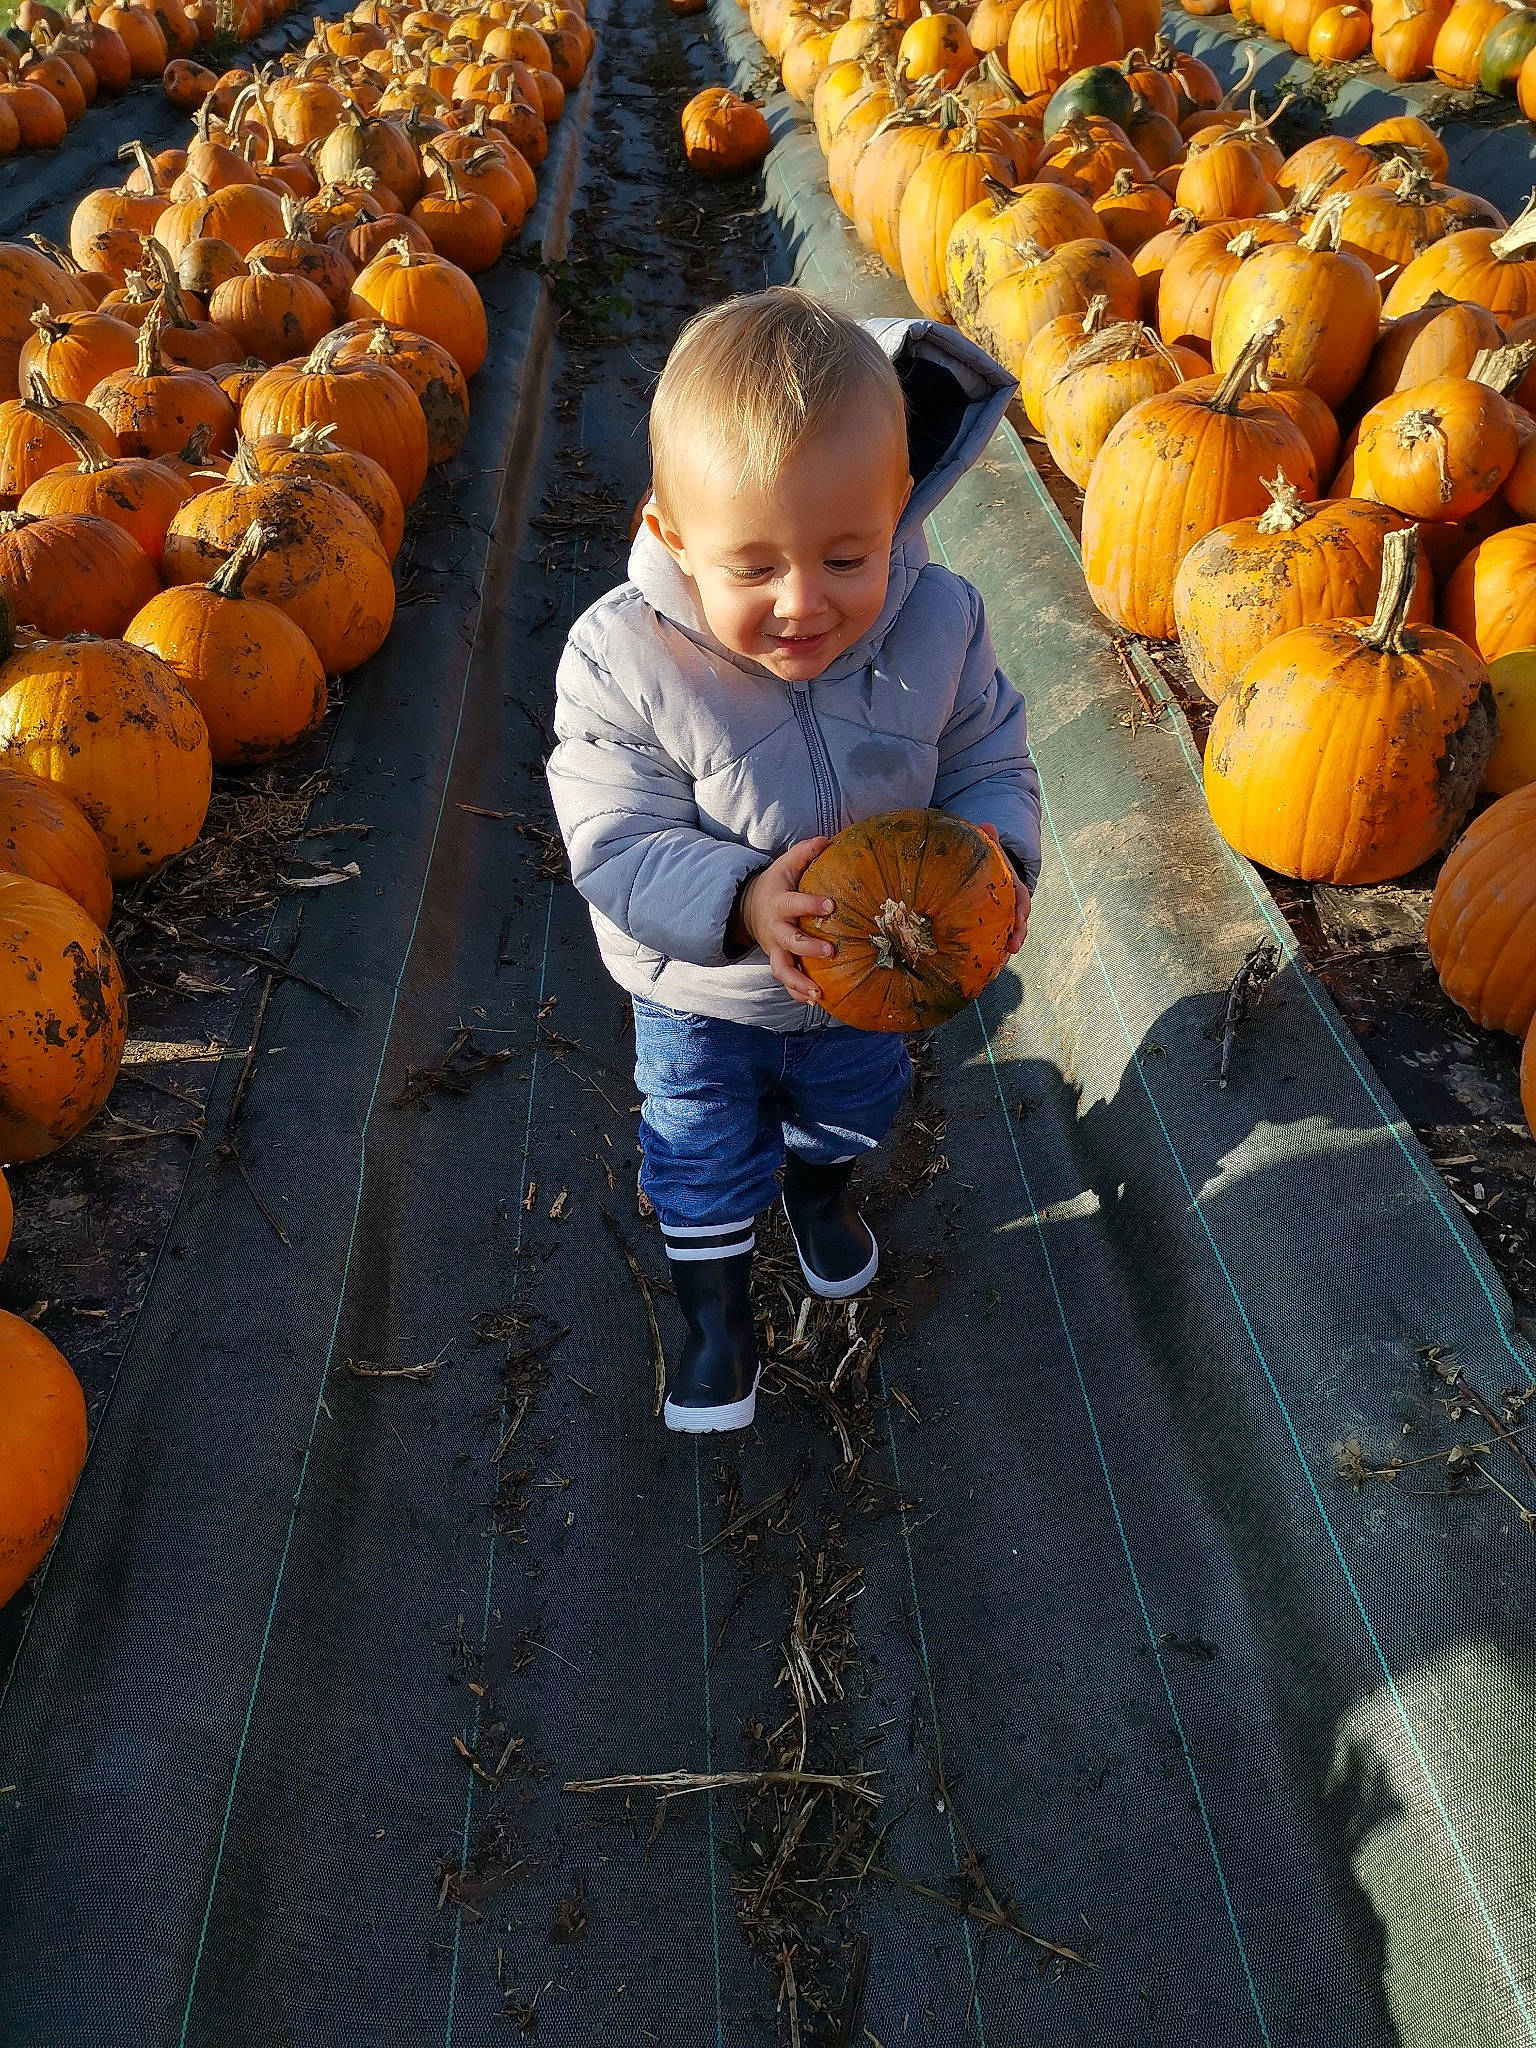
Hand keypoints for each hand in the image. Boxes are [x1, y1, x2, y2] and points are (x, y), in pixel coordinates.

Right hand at [737, 836, 833, 1003]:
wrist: (749, 910)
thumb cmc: (776, 886)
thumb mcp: (786, 866)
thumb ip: (805, 853)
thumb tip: (826, 840)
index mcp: (779, 904)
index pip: (794, 904)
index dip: (810, 904)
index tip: (831, 905)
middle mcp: (776, 930)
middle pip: (789, 941)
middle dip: (809, 947)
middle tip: (831, 950)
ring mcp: (775, 949)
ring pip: (782, 969)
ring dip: (799, 982)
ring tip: (818, 993)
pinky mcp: (778, 962)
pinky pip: (786, 982)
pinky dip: (797, 993)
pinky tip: (815, 1001)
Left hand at [977, 823, 1029, 953]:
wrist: (982, 870)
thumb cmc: (985, 861)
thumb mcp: (988, 850)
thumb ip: (989, 840)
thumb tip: (988, 825)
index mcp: (1011, 886)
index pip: (1021, 897)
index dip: (1021, 908)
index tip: (1019, 918)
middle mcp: (1010, 903)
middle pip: (1019, 920)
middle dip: (1018, 934)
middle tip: (1012, 948)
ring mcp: (1002, 916)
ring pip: (1008, 933)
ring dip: (1006, 948)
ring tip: (1001, 963)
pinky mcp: (990, 925)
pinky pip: (994, 939)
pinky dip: (993, 952)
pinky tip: (987, 965)